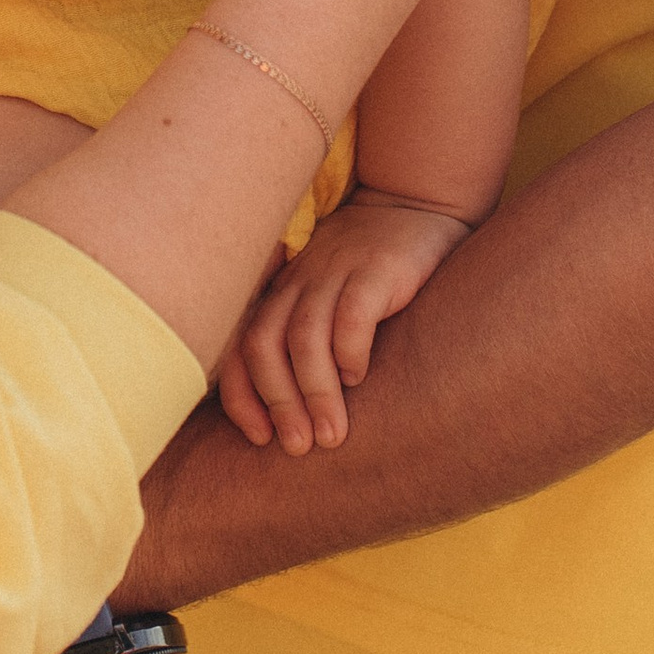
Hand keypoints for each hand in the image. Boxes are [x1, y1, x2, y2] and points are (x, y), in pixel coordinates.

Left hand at [217, 189, 476, 450]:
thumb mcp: (324, 300)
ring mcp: (335, 272)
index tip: (259, 438)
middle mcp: (298, 282)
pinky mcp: (376, 268)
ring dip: (314, 391)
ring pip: (305, 335)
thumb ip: (303, 344)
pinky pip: (352, 311)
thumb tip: (289, 420)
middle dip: (277, 401)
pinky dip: (349, 350)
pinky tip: (361, 378)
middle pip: (263, 343)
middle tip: (299, 447)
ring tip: (332, 435)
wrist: (414, 206)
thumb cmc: (366, 273)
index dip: (241, 395)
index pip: (239, 347)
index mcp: (279, 294)